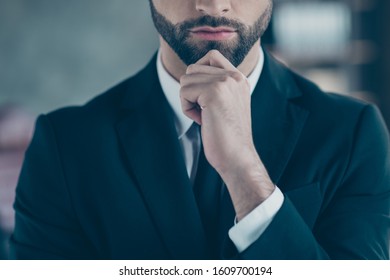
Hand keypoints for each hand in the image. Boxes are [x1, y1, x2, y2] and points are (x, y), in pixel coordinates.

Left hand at [180, 50, 274, 219]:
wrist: (237, 157)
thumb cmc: (227, 137)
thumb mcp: (226, 105)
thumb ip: (216, 87)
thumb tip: (190, 75)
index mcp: (239, 79)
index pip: (211, 56)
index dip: (198, 74)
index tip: (203, 98)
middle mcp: (234, 76)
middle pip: (193, 68)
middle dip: (191, 91)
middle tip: (204, 111)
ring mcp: (225, 82)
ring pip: (186, 79)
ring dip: (188, 100)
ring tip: (204, 116)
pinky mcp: (214, 92)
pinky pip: (184, 91)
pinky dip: (186, 108)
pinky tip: (202, 120)